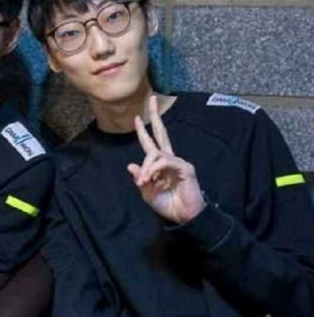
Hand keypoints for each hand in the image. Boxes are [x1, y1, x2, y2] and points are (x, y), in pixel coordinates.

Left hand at [126, 96, 205, 223]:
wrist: (184, 217)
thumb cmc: (167, 205)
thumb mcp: (147, 193)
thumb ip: (141, 179)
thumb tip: (131, 165)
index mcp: (160, 164)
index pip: (151, 143)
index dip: (143, 131)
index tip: (136, 118)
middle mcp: (169, 159)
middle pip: (162, 132)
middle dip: (156, 116)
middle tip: (152, 99)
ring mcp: (178, 162)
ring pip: (156, 153)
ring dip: (147, 167)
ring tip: (144, 182)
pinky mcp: (185, 168)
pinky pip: (165, 162)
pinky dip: (154, 169)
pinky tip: (152, 179)